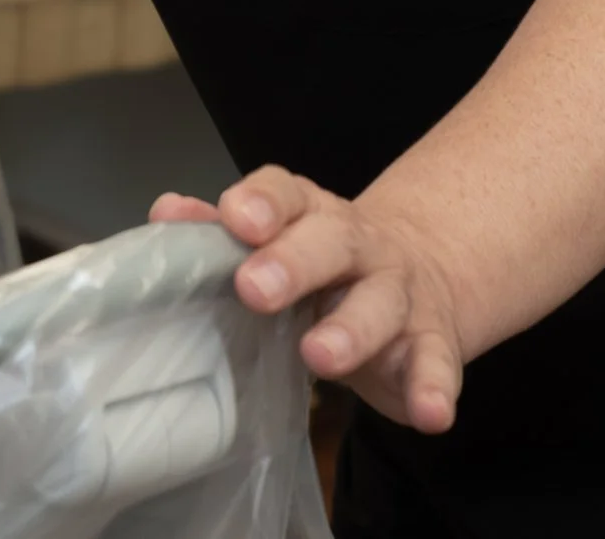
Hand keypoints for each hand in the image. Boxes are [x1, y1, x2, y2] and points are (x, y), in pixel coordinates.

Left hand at [150, 168, 467, 432]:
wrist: (418, 273)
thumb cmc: (319, 262)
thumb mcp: (273, 240)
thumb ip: (218, 231)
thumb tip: (166, 214)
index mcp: (308, 214)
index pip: (285, 192)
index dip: (260, 202)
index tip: (237, 219)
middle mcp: (358, 244)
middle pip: (330, 243)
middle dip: (292, 263)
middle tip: (254, 289)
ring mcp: (398, 292)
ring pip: (380, 303)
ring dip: (351, 330)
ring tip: (319, 358)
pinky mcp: (431, 342)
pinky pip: (438, 363)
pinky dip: (435, 388)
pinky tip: (429, 413)